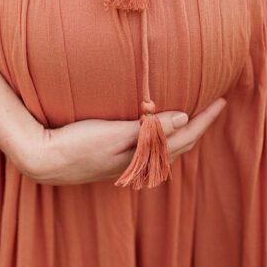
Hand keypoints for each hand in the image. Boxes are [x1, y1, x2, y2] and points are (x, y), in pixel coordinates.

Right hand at [15, 98, 227, 185]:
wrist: (45, 160)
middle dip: (200, 126)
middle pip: (181, 146)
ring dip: (184, 133)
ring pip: (168, 149)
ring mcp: (128, 165)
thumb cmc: (76, 144)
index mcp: (143, 157)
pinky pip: (153, 148)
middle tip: (215, 105)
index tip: (222, 101)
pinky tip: (161, 127)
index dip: (204, 120)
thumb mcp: (113, 133)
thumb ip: (148, 129)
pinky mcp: (117, 160)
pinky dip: (166, 136)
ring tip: (195, 114)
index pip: (184, 137)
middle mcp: (140, 165)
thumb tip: (183, 118)